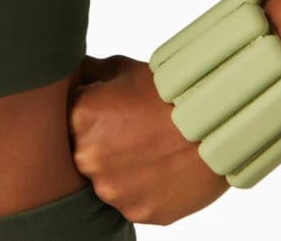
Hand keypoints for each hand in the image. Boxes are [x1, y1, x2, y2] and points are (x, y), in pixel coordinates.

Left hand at [66, 53, 230, 226]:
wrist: (214, 124)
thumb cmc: (167, 92)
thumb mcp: (121, 69)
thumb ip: (88, 75)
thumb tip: (72, 76)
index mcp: (78, 116)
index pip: (66, 118)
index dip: (86, 114)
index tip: (107, 111)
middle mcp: (86, 156)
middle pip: (82, 153)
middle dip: (100, 144)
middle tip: (130, 134)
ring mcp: (111, 188)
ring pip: (106, 181)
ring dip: (119, 170)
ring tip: (148, 152)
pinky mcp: (136, 211)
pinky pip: (130, 201)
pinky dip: (141, 189)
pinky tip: (159, 170)